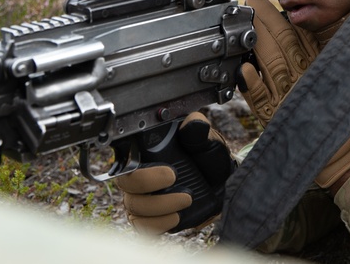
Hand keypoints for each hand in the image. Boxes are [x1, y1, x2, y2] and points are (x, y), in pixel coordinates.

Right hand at [115, 112, 234, 234]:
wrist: (223, 182)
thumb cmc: (209, 157)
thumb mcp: (206, 139)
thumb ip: (198, 128)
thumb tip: (192, 123)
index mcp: (147, 154)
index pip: (127, 160)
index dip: (140, 168)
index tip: (169, 170)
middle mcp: (139, 177)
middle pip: (126, 186)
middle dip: (149, 185)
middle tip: (176, 180)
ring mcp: (144, 199)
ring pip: (134, 208)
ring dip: (159, 207)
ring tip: (186, 199)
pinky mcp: (152, 217)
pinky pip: (143, 226)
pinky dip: (158, 224)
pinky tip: (176, 217)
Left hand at [239, 0, 349, 190]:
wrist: (342, 152)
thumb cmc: (339, 109)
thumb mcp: (338, 72)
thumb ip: (328, 47)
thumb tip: (327, 21)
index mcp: (318, 65)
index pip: (297, 36)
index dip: (280, 17)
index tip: (265, 2)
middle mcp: (304, 78)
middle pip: (284, 44)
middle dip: (266, 21)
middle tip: (252, 3)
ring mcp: (289, 97)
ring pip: (272, 64)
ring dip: (257, 43)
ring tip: (245, 26)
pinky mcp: (277, 117)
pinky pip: (264, 100)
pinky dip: (254, 86)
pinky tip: (244, 71)